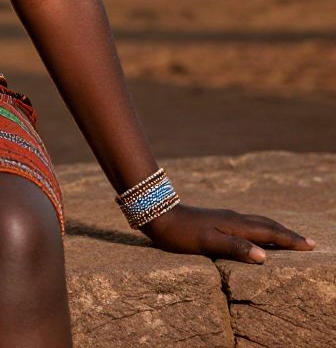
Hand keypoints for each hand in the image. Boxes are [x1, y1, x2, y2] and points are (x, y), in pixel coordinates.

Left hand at [140, 203, 315, 263]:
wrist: (157, 213)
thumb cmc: (181, 233)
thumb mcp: (207, 243)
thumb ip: (235, 248)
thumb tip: (265, 256)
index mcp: (235, 225)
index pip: (270, 233)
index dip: (290, 240)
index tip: (311, 245)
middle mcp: (233, 218)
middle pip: (267, 225)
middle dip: (288, 233)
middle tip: (308, 242)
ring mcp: (225, 217)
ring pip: (257, 222)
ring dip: (275, 229)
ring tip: (287, 236)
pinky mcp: (216, 219)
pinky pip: (247, 223)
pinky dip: (260, 228)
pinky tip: (254, 232)